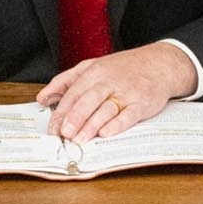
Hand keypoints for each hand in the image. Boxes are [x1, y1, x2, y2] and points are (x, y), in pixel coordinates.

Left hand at [35, 43, 196, 143]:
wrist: (159, 64)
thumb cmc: (123, 68)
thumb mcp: (92, 66)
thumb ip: (66, 81)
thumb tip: (43, 97)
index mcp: (94, 72)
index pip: (73, 93)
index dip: (61, 112)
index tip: (53, 128)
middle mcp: (109, 82)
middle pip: (88, 99)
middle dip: (75, 117)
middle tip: (64, 134)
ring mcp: (126, 92)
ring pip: (106, 109)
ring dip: (92, 125)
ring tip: (79, 139)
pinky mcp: (142, 103)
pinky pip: (129, 115)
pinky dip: (118, 124)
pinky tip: (106, 133)